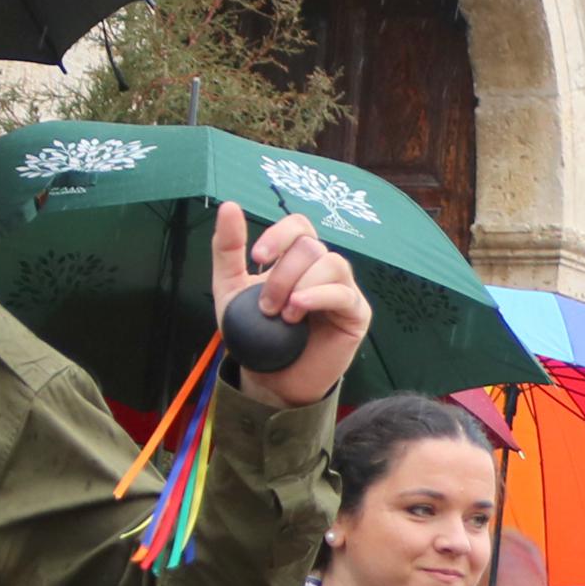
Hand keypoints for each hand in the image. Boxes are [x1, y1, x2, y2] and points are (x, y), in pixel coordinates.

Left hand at [211, 203, 371, 408]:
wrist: (269, 379)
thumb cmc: (255, 334)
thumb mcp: (230, 289)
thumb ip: (228, 249)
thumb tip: (230, 206)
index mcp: (297, 258)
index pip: (299, 225)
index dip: (279, 235)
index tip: (256, 259)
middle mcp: (323, 268)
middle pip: (311, 246)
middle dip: (282, 274)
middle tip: (266, 307)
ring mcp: (342, 289)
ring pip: (331, 263)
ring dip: (300, 286)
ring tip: (284, 315)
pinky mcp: (356, 314)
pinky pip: (344, 293)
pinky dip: (318, 296)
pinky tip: (299, 310)